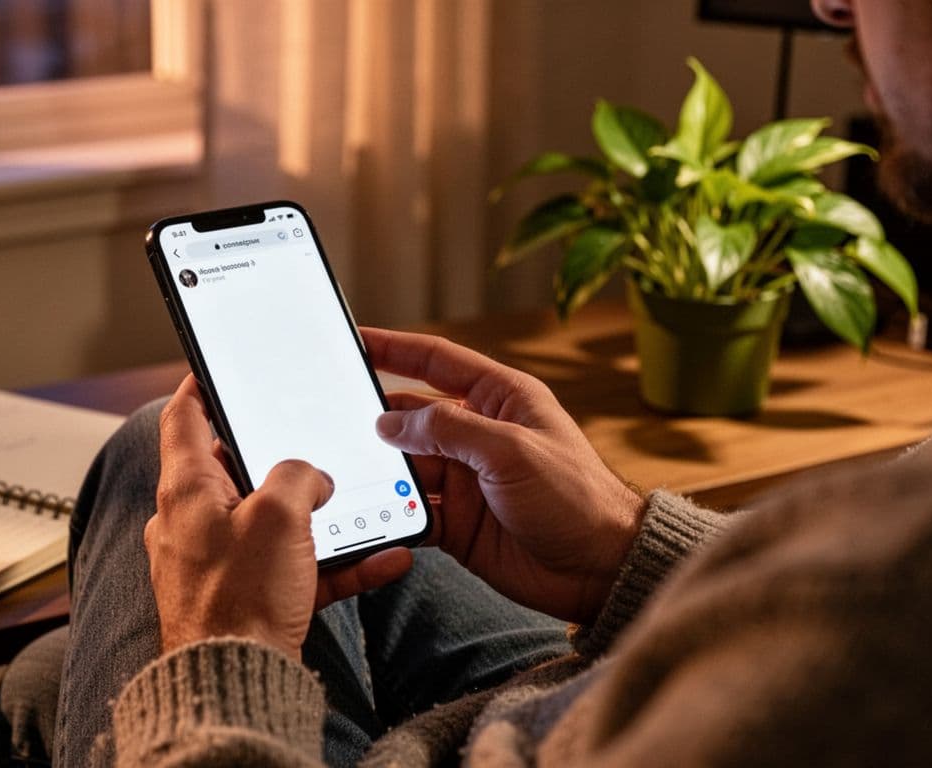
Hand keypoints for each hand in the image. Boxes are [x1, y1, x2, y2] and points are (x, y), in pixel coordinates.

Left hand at [146, 376, 412, 659]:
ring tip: (361, 506)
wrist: (236, 683)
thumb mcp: (279, 515)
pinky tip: (382, 560)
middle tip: (314, 439)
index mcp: (187, 488)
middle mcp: (193, 521)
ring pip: (272, 522)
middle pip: (236, 469)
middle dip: (281, 456)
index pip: (185, 416)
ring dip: (318, 515)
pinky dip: (333, 563)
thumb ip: (298, 475)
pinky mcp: (245, 598)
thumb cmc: (241, 598)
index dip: (204, 384)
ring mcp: (217, 561)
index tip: (221, 369)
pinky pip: (294, 569)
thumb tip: (310, 476)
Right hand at [363, 328, 644, 622]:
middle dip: (375, 418)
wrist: (599, 569)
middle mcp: (479, 434)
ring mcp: (466, 479)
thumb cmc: (576, 498)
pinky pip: (412, 510)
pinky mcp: (457, 522)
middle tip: (332, 416)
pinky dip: (391, 511)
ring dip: (379, 469)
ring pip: (406, 465)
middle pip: (413, 416)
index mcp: (501, 399)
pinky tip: (370, 512)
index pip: (437, 361)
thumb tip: (391, 422)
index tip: (355, 339)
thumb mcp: (511, 449)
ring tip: (344, 469)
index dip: (394, 348)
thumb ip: (449, 428)